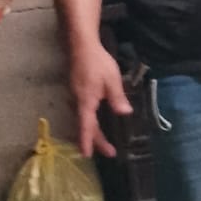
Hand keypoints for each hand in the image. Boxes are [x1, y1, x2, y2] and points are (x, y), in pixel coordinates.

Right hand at [68, 42, 131, 157]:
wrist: (81, 45)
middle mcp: (78, 101)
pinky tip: (96, 122)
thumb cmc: (97, 62)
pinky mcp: (78, 91)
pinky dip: (90, 121)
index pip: (86, 126)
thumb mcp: (112, 79)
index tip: (87, 155)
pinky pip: (83, 111)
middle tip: (110, 152)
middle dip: (96, 141)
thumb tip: (125, 113)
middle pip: (86, 125)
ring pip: (83, 119)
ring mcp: (76, 96)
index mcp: (86, 101)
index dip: (87, 141)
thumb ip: (117, 97)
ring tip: (102, 143)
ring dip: (93, 132)